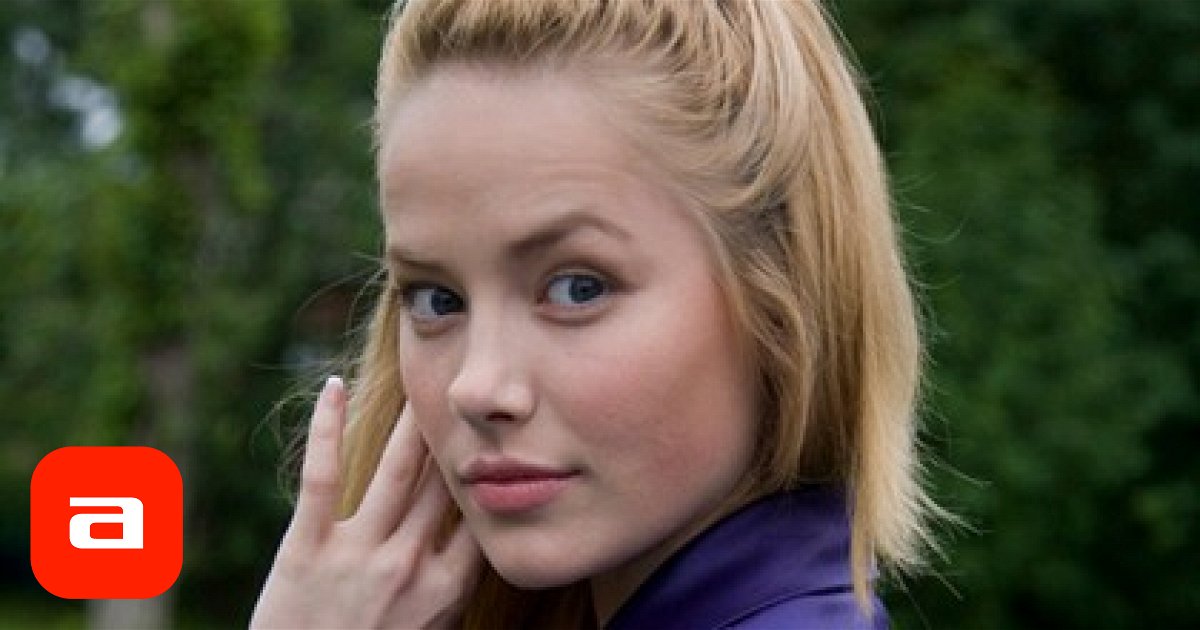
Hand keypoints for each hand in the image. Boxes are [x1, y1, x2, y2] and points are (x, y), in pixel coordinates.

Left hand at [250, 377, 481, 628]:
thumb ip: (451, 582)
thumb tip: (476, 533)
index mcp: (445, 588)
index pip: (481, 514)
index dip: (491, 472)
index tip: (499, 439)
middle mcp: (408, 565)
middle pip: (445, 484)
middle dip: (458, 437)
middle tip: (466, 394)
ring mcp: (357, 555)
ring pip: (396, 469)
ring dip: (412, 420)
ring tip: (421, 381)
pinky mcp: (304, 549)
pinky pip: (322, 476)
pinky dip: (327, 426)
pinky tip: (333, 386)